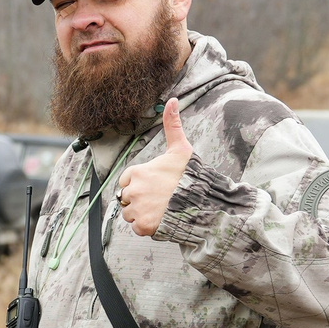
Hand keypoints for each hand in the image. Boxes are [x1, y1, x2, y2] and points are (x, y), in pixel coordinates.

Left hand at [116, 98, 192, 237]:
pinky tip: (161, 219)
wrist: (202, 202)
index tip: (156, 185)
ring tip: (161, 208)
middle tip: (160, 198)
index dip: (140, 183)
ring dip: (142, 213)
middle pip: (127, 198)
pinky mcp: (142, 226)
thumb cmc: (189, 175)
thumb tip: (172, 100)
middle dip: (140, 199)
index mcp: (135, 172)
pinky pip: (137, 227)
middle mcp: (132, 191)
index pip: (126, 181)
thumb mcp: (180, 148)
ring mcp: (137, 210)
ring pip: (130, 214)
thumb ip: (172, 124)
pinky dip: (146, 226)